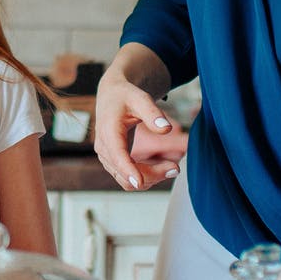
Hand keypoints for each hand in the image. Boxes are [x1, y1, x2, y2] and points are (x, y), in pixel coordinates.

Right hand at [94, 62, 179, 190]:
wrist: (112, 96)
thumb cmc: (126, 96)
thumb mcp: (140, 98)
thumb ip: (153, 113)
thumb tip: (167, 129)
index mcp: (109, 132)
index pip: (117, 156)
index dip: (128, 171)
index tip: (140, 183)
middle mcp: (104, 148)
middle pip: (125, 175)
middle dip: (152, 175)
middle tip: (176, 168)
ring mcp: (107, 158)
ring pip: (127, 181)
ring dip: (150, 178)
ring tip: (173, 167)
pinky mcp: (113, 162)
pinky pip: (128, 178)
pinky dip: (146, 176)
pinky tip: (162, 167)